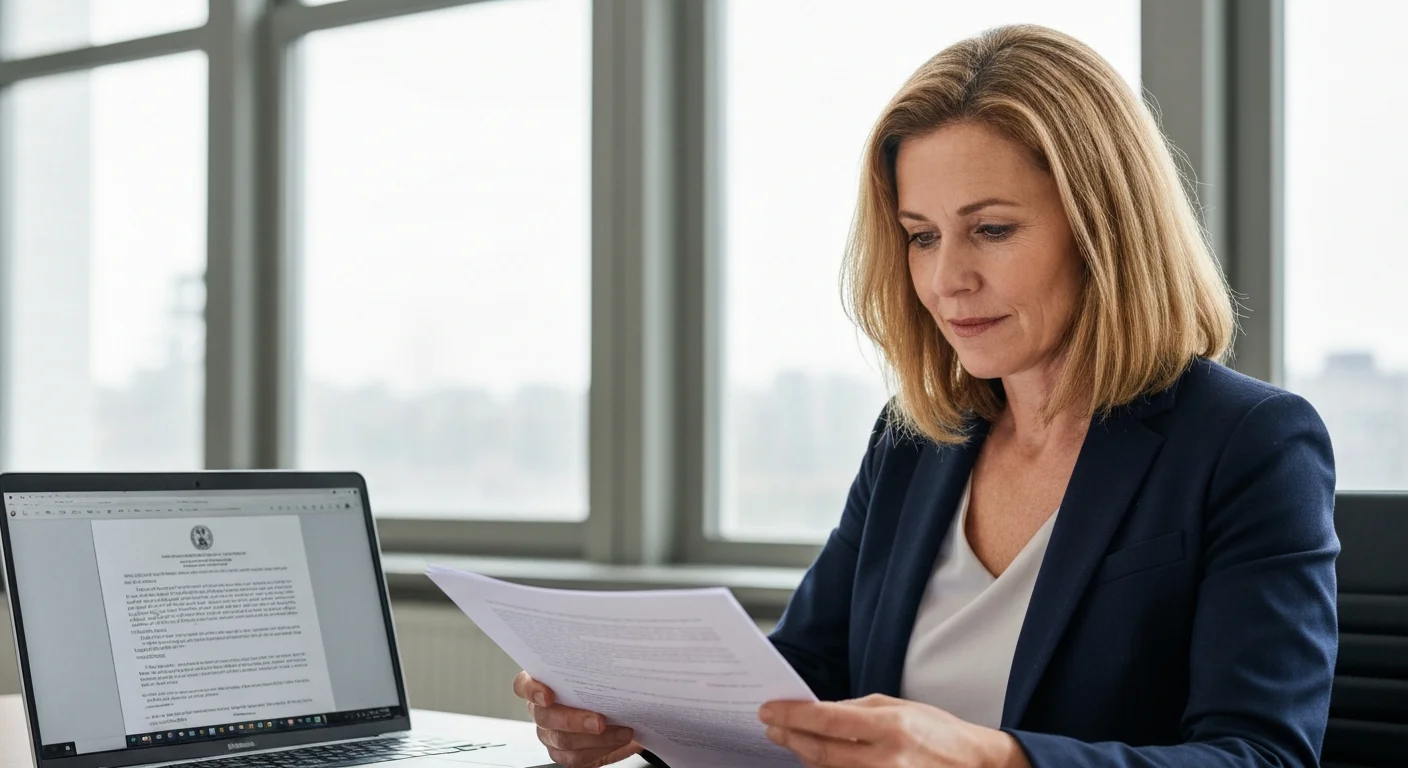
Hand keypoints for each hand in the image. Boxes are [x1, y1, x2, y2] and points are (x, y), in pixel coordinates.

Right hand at [512, 671, 641, 767]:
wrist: (620, 714)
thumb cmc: (604, 689)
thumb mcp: (600, 673)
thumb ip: (597, 669)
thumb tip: (615, 665)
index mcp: (543, 684)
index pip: (523, 685)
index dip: (531, 690)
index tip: (548, 695)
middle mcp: (541, 710)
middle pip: (545, 717)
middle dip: (574, 720)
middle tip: (600, 721)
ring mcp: (549, 733)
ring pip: (562, 740)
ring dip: (596, 738)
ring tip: (622, 732)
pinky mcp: (562, 753)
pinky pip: (574, 758)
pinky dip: (600, 750)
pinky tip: (617, 740)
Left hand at [758, 694, 1029, 767]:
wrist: (972, 764)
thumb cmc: (935, 732)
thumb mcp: (898, 708)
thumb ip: (856, 710)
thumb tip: (816, 713)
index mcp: (889, 726)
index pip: (827, 719)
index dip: (792, 715)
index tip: (768, 710)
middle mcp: (886, 759)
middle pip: (820, 752)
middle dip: (790, 737)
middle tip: (771, 726)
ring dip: (804, 756)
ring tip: (792, 740)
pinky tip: (816, 760)